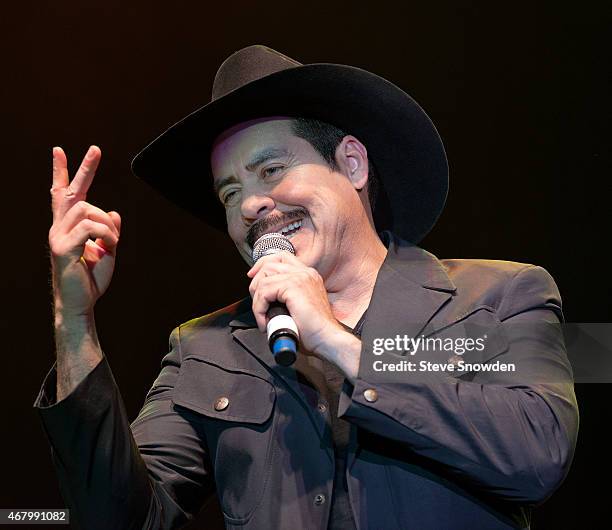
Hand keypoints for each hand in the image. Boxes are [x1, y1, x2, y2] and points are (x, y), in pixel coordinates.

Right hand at [48, 146, 120, 317]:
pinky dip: (106, 233)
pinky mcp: (62, 247)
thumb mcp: (107, 251)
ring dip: (106, 223)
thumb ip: (110, 231)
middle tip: (96, 149)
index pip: (61, 194)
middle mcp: (58, 227)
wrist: (81, 302)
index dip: (61, 172)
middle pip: (71, 192)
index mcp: (67, 227)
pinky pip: (90, 226)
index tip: (59, 151)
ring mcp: (58, 236)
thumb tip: (114, 212)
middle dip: (85, 169)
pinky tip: (108, 245)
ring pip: (86, 208)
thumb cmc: (92, 279)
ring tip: (111, 241)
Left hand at [247, 251, 345, 357]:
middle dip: (256, 283)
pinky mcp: (293, 287)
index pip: (281, 257)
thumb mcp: (298, 307)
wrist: (327, 340)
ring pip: (264, 279)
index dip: (263, 265)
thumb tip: (265, 297)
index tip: (253, 278)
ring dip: (257, 300)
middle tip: (257, 305)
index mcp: (308, 275)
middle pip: (269, 264)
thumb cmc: (314, 331)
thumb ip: (285, 297)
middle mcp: (305, 273)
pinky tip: (265, 322)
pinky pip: (264, 292)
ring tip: (263, 317)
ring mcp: (300, 278)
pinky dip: (259, 308)